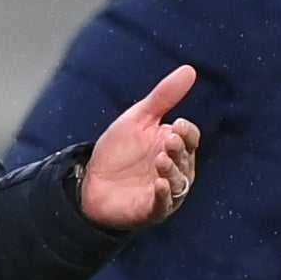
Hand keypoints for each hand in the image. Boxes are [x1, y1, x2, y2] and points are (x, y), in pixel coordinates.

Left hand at [79, 66, 200, 229]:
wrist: (90, 182)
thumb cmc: (118, 150)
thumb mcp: (138, 118)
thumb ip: (164, 96)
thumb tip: (190, 69)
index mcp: (176, 146)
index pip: (190, 137)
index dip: (186, 132)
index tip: (177, 124)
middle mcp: (176, 169)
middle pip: (186, 158)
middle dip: (179, 149)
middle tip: (169, 140)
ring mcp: (166, 191)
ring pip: (179, 182)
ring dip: (172, 171)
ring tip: (160, 160)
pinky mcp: (151, 210)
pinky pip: (164, 204)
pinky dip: (164, 196)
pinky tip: (159, 184)